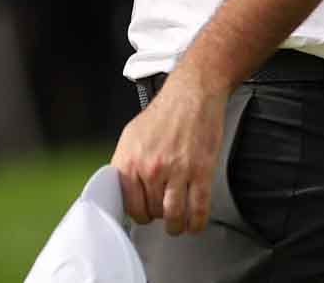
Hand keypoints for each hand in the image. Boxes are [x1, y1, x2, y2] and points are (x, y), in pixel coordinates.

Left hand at [110, 72, 229, 235]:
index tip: (143, 215)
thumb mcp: (131, 137)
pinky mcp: (200, 172)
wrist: (190, 96)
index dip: (138, 214)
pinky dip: (196, 223)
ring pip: (174, 215)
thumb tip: (123, 189)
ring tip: (178, 225)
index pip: (129, 204)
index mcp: (130, 160)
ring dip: (176, 226)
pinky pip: (198, 208)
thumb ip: (126, 164)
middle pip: (152, 211)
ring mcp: (176, 171)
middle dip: (158, 216)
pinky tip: (195, 224)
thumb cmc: (163, 115)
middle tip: (163, 213)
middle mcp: (151, 168)